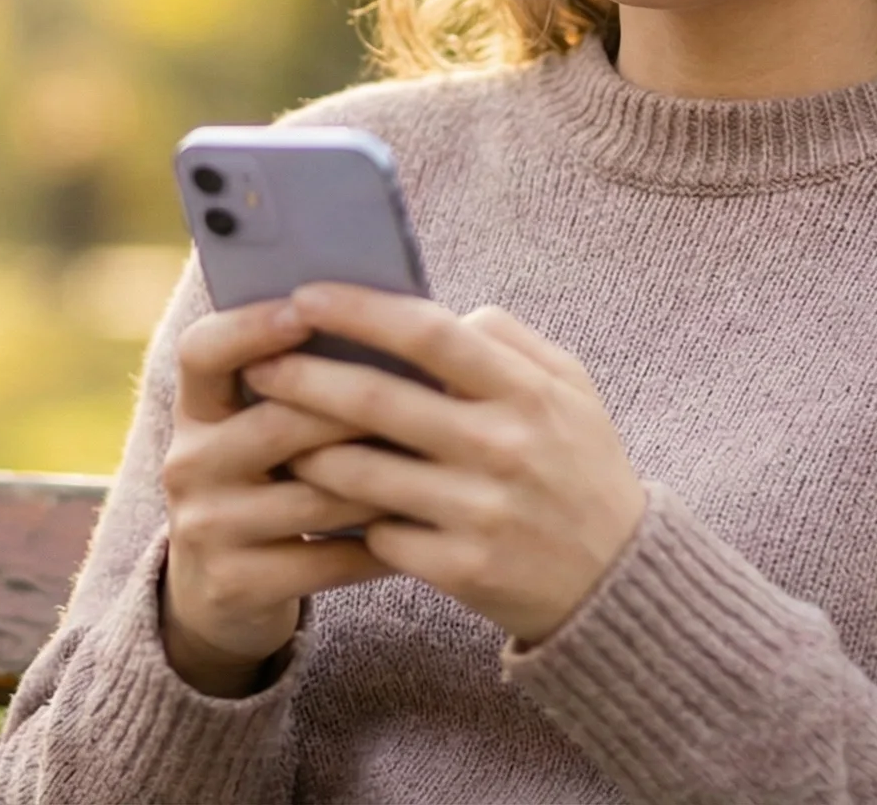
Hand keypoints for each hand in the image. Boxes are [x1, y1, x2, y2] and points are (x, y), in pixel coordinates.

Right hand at [157, 296, 393, 695]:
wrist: (219, 591)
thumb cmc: (269, 484)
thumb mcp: (260, 430)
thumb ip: (303, 384)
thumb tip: (391, 319)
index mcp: (195, 410)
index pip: (202, 351)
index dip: (250, 326)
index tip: (306, 307)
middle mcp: (189, 463)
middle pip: (277, 422)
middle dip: (357, 408)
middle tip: (428, 392)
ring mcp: (207, 527)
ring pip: (315, 494)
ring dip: (385, 481)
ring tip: (444, 463)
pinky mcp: (234, 584)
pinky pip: (327, 559)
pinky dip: (383, 545)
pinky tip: (425, 530)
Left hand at [243, 283, 646, 645]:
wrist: (616, 580)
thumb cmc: (580, 467)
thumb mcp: (570, 389)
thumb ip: (507, 340)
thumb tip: (432, 310)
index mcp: (527, 393)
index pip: (430, 335)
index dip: (360, 311)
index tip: (305, 296)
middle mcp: (504, 448)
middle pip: (379, 401)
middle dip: (305, 378)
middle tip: (259, 365)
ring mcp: (482, 512)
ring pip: (362, 473)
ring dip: (307, 450)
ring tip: (272, 433)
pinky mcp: (462, 570)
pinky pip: (378, 534)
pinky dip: (346, 516)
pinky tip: (321, 501)